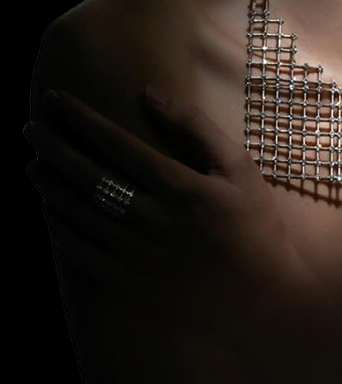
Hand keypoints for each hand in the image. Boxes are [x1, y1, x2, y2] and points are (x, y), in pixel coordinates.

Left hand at [24, 86, 293, 342]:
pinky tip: (51, 211)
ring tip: (34, 165)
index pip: (116, 144)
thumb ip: (196, 128)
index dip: (80, 119)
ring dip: (49, 185)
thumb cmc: (256, 224)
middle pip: (88, 176)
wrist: (265, 293)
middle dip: (53, 148)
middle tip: (30, 130)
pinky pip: (82, 254)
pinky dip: (60, 229)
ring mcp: (140, 255)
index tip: (54, 99)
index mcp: (181, 187)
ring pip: (78, 214)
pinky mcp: (132, 283)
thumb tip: (150, 94)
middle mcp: (154, 220)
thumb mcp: (239, 167)